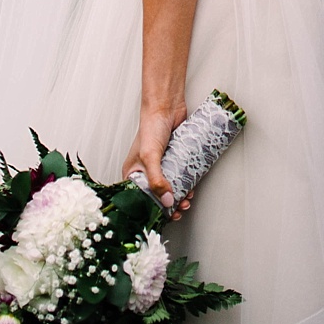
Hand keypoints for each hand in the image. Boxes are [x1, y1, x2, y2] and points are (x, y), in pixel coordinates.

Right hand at [123, 103, 192, 218]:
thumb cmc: (151, 127)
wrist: (167, 107)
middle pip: (156, 195)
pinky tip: (190, 188)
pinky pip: (178, 176)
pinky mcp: (174, 159)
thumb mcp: (150, 156)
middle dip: (168, 205)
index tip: (163, 217)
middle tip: (178, 210)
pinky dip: (184, 185)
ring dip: (178, 197)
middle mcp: (145, 171)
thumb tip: (167, 200)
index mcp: (133, 173)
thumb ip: (157, 180)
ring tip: (186, 200)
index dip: (151, 210)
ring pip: (169, 187)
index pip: (139, 198)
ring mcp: (160, 165)